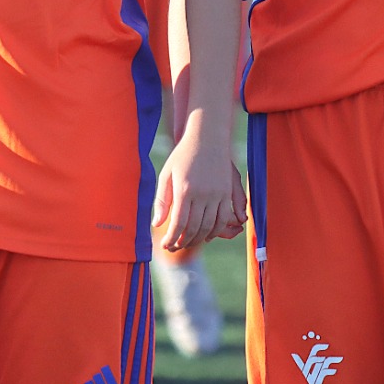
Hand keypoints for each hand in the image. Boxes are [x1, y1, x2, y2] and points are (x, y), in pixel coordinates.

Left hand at [152, 134, 245, 251]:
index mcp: (185, 189)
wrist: (208, 136)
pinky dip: (215, 231)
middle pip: (194, 228)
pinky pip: (223, 219)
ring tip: (187, 243)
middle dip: (182, 243)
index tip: (164, 246)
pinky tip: (205, 236)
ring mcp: (217, 194)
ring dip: (198, 240)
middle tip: (174, 247)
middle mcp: (203, 193)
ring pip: (209, 227)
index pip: (178, 223)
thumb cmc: (183, 155)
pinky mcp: (227, 193)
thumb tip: (156, 224)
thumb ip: (162, 200)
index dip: (171, 239)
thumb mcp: (167, 174)